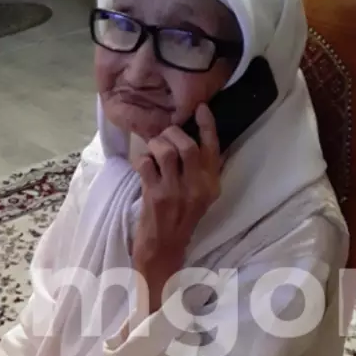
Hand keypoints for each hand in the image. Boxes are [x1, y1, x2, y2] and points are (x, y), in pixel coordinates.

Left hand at [133, 104, 222, 273]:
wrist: (164, 248)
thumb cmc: (181, 218)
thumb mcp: (200, 196)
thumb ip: (202, 172)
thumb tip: (195, 139)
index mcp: (212, 184)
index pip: (213, 148)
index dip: (207, 125)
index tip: (201, 108)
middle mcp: (198, 187)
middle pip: (188, 145)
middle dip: (172, 133)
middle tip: (164, 135)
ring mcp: (176, 192)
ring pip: (167, 151)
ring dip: (156, 144)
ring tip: (153, 149)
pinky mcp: (155, 196)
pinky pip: (146, 164)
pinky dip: (141, 159)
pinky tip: (143, 166)